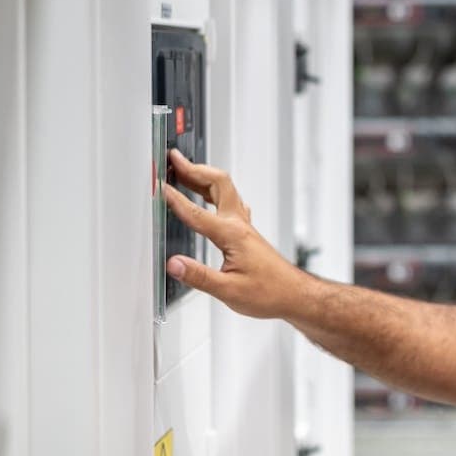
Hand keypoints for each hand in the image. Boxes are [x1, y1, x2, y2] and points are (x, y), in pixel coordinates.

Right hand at [163, 148, 298, 318]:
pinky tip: (211, 196)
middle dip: (194, 169)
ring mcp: (244, 226)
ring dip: (204, 176)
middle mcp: (239, 225)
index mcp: (232, 235)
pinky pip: (231, 202)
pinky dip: (215, 192)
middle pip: (217, 184)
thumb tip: (174, 264)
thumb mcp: (229, 291)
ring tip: (185, 170)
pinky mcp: (247, 232)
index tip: (160, 187)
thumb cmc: (269, 292)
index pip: (197, 213)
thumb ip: (198, 277)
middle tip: (175, 160)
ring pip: (225, 189)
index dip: (176, 199)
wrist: (294, 294)